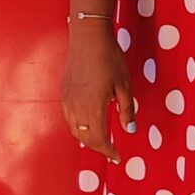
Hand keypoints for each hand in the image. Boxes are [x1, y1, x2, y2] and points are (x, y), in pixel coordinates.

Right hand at [62, 20, 133, 149]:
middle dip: (98, 148)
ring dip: (87, 139)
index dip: (108, 151)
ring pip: (74, 129)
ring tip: (100, 140)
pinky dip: (78, 127)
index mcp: (94, 106)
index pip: (99, 139)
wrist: (88, 37)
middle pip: (85, 138)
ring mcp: (68, 99)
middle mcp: (77, 106)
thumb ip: (127, 109)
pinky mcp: (64, 92)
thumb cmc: (109, 58)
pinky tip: (88, 123)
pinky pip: (68, 118)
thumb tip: (129, 130)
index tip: (117, 157)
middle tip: (111, 151)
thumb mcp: (125, 85)